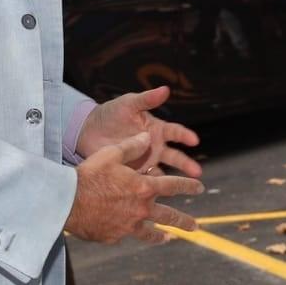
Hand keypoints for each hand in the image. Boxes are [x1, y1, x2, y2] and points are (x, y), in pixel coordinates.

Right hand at [65, 132, 203, 244]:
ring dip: (162, 236)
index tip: (200, 188)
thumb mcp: (111, 154)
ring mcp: (128, 225)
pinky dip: (131, 233)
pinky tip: (131, 233)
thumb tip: (147, 136)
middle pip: (168, 216)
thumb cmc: (89, 174)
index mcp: (144, 187)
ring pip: (151, 232)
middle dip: (184, 221)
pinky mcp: (114, 236)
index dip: (188, 186)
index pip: (173, 186)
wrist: (68, 201)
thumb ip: (132, 146)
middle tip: (196, 226)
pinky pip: (126, 235)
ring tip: (171, 238)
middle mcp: (140, 209)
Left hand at [75, 86, 201, 177]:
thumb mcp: (128, 103)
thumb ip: (147, 99)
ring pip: (163, 172)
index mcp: (157, 129)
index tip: (194, 140)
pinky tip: (156, 195)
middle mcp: (155, 146)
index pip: (175, 132)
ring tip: (181, 189)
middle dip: (186, 164)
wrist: (89, 130)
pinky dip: (150, 188)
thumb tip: (166, 89)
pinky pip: (144, 180)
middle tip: (197, 173)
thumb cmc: (112, 113)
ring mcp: (145, 160)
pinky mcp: (133, 172)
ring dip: (172, 180)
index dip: (185, 136)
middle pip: (175, 156)